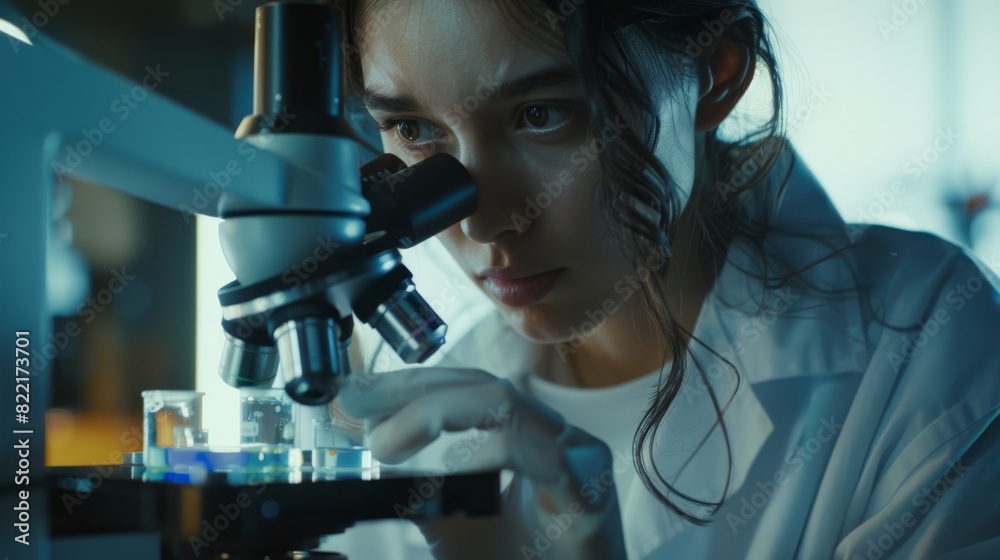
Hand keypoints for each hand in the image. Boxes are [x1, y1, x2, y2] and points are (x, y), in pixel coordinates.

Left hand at [335, 367, 626, 559]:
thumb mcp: (459, 528)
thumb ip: (425, 495)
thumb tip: (372, 467)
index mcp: (532, 439)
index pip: (470, 389)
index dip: (411, 384)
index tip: (356, 394)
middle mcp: (558, 440)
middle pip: (483, 385)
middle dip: (412, 388)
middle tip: (356, 403)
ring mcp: (580, 462)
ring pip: (506, 404)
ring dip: (434, 413)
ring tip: (384, 446)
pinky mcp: (592, 498)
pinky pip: (540, 458)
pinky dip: (489, 456)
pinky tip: (450, 471)